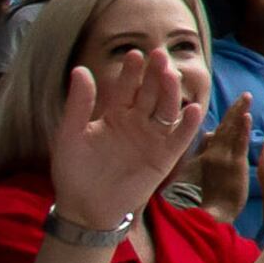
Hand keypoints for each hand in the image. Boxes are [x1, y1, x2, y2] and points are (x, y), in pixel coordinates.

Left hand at [48, 51, 202, 229]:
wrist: (85, 208)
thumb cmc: (73, 171)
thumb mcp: (71, 134)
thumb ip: (80, 104)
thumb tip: (80, 69)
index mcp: (115, 114)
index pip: (127, 87)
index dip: (131, 71)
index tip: (134, 54)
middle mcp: (137, 122)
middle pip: (151, 92)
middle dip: (155, 74)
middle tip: (158, 55)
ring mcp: (153, 138)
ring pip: (168, 109)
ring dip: (172, 92)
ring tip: (170, 75)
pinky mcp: (165, 157)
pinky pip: (180, 137)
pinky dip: (188, 124)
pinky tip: (192, 109)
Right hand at [188, 100, 255, 222]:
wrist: (210, 214)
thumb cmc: (205, 198)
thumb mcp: (195, 174)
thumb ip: (200, 154)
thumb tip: (205, 135)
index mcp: (202, 155)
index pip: (214, 133)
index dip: (224, 120)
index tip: (234, 107)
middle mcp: (210, 153)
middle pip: (223, 127)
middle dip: (234, 110)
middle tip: (245, 95)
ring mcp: (222, 158)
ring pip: (231, 131)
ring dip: (239, 112)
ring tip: (247, 97)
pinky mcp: (234, 165)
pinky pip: (239, 143)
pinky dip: (242, 129)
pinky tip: (247, 116)